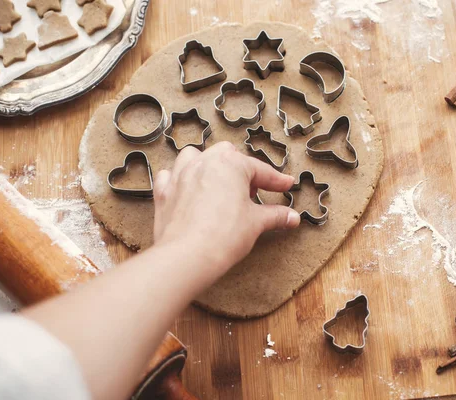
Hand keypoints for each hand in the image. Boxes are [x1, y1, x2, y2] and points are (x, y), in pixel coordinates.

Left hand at [152, 142, 299, 281]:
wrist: (188, 256)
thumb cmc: (223, 235)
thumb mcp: (256, 223)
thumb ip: (275, 215)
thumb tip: (292, 216)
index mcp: (230, 164)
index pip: (260, 170)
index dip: (276, 180)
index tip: (286, 185)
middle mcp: (204, 162)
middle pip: (227, 155)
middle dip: (241, 169)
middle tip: (252, 191)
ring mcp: (180, 175)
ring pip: (195, 157)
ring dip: (208, 165)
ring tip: (218, 183)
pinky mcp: (164, 192)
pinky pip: (170, 175)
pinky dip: (179, 179)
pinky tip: (188, 189)